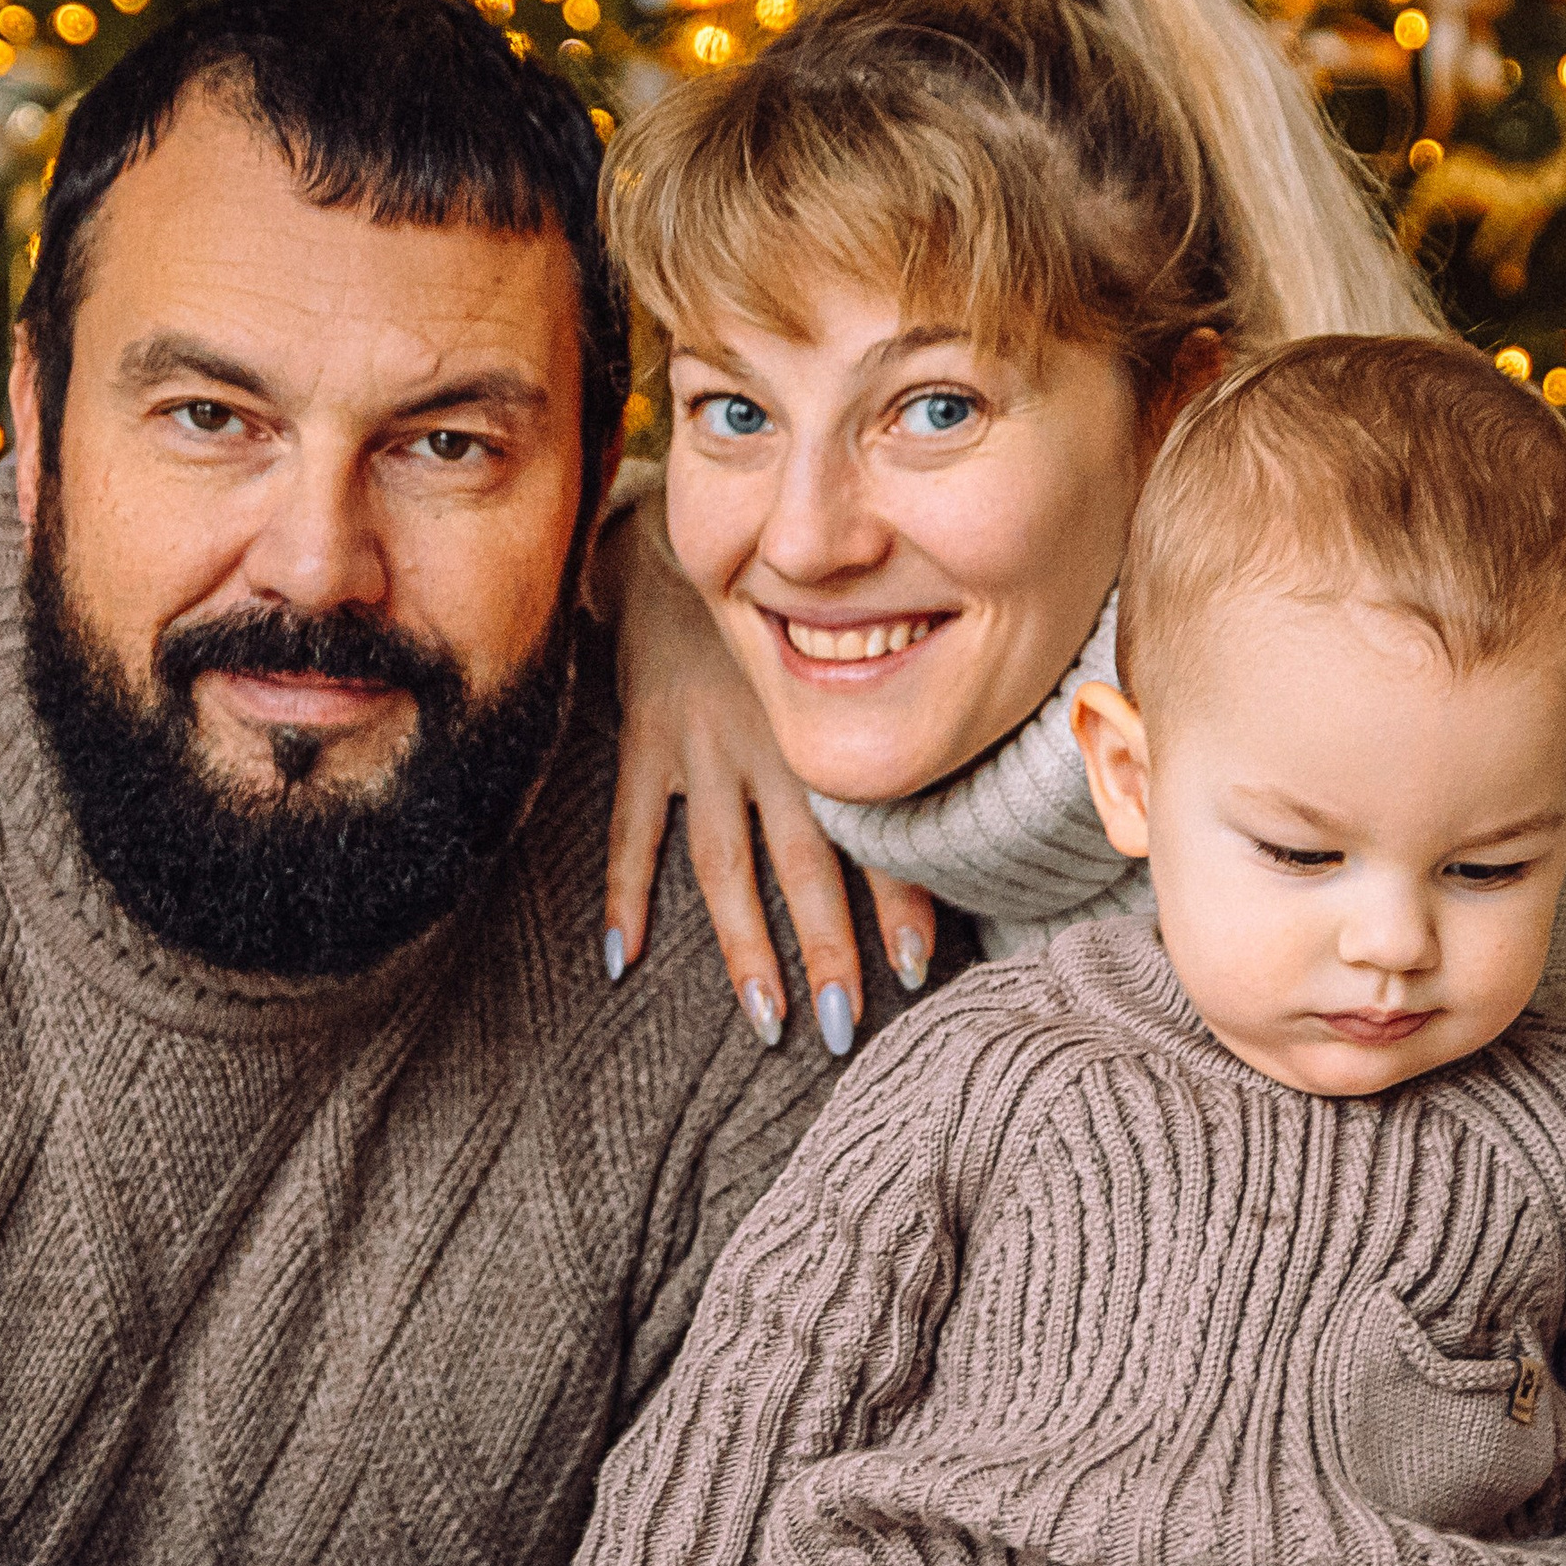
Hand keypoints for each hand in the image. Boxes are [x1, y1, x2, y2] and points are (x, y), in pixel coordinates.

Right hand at [595, 491, 931, 1044]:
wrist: (686, 542)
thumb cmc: (784, 613)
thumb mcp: (838, 663)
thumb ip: (875, 733)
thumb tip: (944, 815)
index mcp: (829, 735)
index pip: (875, 832)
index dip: (898, 900)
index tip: (918, 969)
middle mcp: (774, 745)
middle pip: (806, 865)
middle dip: (828, 947)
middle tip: (846, 1024)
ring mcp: (707, 744)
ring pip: (726, 863)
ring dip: (747, 946)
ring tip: (768, 1017)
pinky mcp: (647, 736)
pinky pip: (633, 826)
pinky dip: (624, 893)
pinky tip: (620, 959)